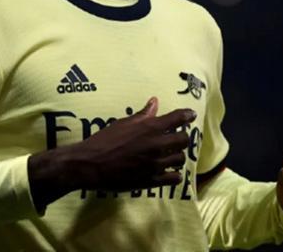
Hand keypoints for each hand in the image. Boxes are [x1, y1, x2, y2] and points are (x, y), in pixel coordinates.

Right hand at [29, 97, 194, 208]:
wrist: (91, 165)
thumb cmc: (104, 140)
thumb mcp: (123, 123)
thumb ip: (142, 114)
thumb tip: (155, 102)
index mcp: (150, 128)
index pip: (178, 118)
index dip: (187, 115)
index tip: (191, 115)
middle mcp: (157, 145)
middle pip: (184, 140)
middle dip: (182, 137)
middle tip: (177, 138)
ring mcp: (156, 164)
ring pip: (180, 159)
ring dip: (177, 155)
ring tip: (171, 155)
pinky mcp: (152, 181)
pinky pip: (174, 178)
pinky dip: (174, 174)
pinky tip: (169, 172)